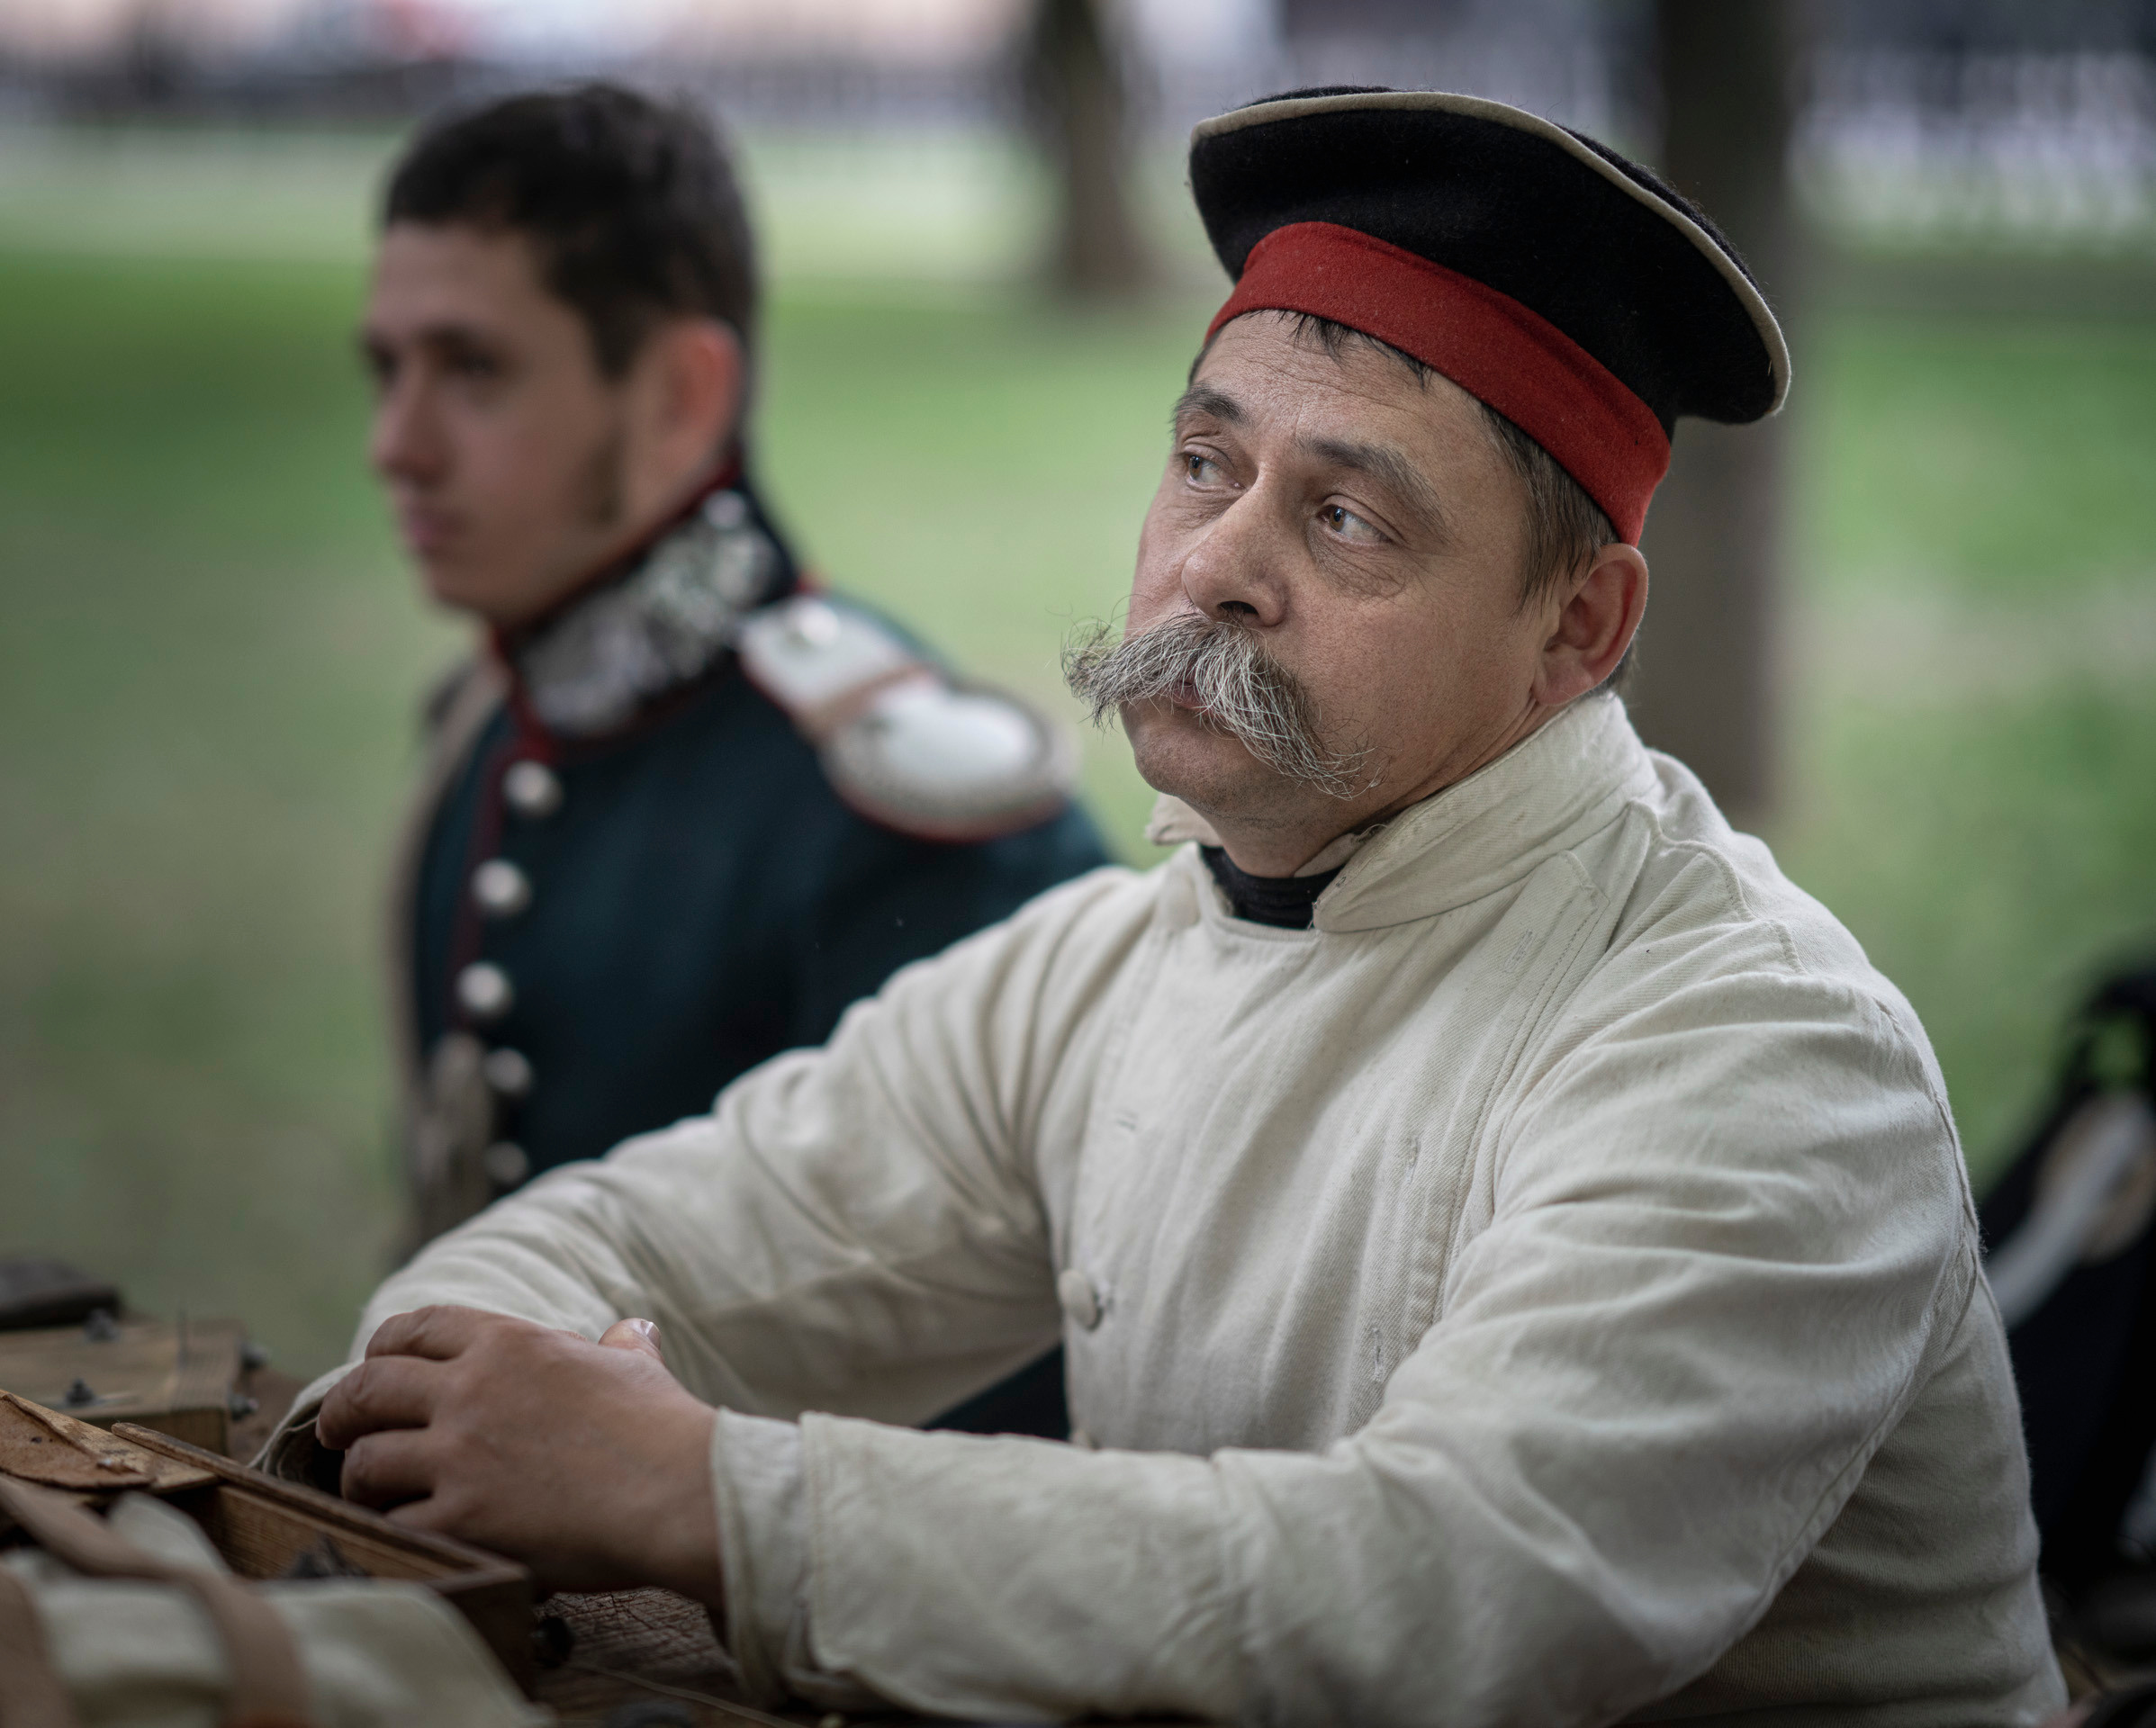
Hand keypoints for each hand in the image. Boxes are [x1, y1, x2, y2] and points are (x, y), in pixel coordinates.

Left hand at [316, 1305, 722, 1608]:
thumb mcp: (637, 1368)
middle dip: (342, 1412)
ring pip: (367, 1460)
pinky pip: (395, 1525)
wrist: (676, 1491)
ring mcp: (461, 1456)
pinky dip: (393, 1533)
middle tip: (339, 1433)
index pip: (416, 1327)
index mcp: (509, 1344)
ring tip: (370, 1493)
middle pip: (367, 1387)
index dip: (382, 1347)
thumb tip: (632, 1332)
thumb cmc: (663, 1428)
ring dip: (360, 1480)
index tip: (375, 1369)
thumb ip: (620, 1348)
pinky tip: (408, 1536)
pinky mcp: (462, 1519)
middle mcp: (471, 1390)